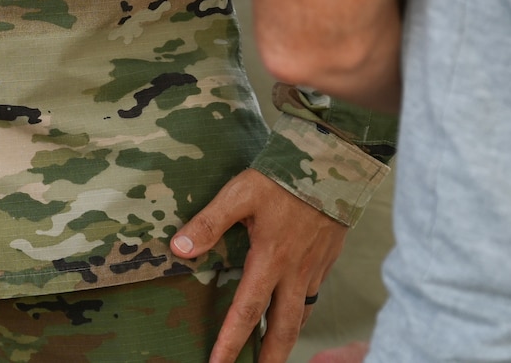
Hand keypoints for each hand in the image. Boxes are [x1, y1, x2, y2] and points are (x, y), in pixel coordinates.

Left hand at [169, 169, 348, 362]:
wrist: (331, 166)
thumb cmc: (280, 179)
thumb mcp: (238, 194)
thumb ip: (208, 223)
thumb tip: (179, 249)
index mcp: (270, 260)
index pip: (247, 312)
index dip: (231, 342)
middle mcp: (294, 273)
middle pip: (284, 329)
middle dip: (270, 357)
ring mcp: (313, 270)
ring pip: (301, 315)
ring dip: (287, 339)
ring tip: (274, 354)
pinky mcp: (326, 262)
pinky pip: (313, 297)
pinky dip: (301, 313)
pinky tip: (293, 315)